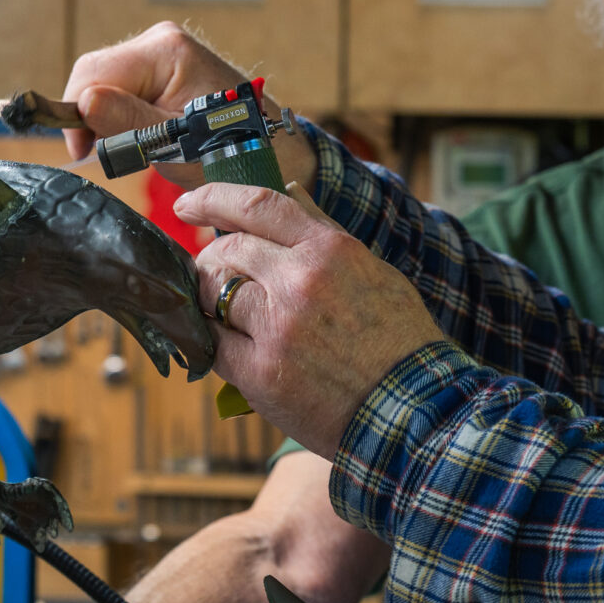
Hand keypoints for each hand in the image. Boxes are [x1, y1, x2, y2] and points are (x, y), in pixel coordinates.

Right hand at [61, 22, 316, 188]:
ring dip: (108, 114)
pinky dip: (124, 111)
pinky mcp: (168, 64)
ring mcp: (166, 50)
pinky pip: (126, 84)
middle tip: (105, 153)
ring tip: (132, 144)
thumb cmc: (233, 148)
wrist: (274, 148)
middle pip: (97, 72)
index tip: (82, 152)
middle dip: (92, 113)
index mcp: (166, 51)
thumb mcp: (178, 143)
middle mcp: (163, 40)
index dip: (76, 112)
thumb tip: (85, 103)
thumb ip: (130, 122)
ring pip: (108, 80)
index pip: (93, 72)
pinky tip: (141, 132)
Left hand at [175, 182, 444, 457]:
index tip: (189, 203)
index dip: (213, 198)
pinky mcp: (260, 373)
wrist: (414, 410)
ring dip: (209, 300)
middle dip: (211, 259)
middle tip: (211, 272)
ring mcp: (277, 328)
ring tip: (222, 311)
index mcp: (330, 250)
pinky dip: (212, 342)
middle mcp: (299, 281)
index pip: (257, 205)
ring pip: (214, 295)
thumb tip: (293, 192)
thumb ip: (326, 233)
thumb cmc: (400, 343)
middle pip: (227, 250)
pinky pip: (213, 345)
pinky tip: (224, 344)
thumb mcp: (375, 273)